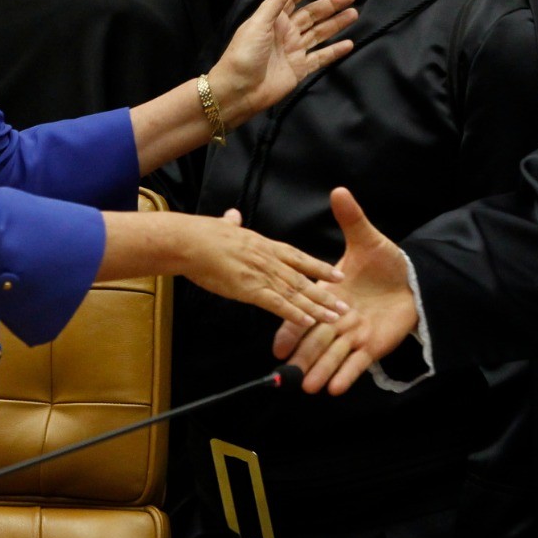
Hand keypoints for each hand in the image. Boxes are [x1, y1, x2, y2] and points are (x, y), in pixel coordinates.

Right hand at [175, 208, 348, 328]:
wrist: (190, 241)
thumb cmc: (202, 234)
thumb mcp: (223, 226)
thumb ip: (232, 224)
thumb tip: (233, 215)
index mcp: (264, 245)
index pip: (299, 257)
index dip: (319, 267)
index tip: (337, 275)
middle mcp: (269, 259)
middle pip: (303, 278)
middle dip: (326, 293)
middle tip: (346, 306)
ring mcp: (261, 274)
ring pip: (296, 293)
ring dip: (317, 307)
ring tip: (336, 317)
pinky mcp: (250, 289)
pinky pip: (277, 304)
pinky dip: (294, 313)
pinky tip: (308, 322)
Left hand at [210, 0, 356, 124]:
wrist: (239, 90)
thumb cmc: (244, 54)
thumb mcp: (258, 23)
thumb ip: (276, 1)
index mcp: (274, 19)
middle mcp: (286, 31)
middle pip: (313, 14)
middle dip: (331, 4)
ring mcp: (295, 50)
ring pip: (320, 33)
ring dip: (336, 23)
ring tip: (354, 13)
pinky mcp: (300, 68)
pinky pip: (321, 57)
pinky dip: (335, 51)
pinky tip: (349, 44)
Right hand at [271, 188, 417, 393]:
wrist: (414, 281)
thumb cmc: (385, 262)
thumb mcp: (368, 239)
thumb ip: (352, 219)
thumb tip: (339, 190)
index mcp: (331, 294)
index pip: (305, 311)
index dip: (291, 329)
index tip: (277, 345)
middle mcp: (338, 318)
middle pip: (316, 340)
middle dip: (302, 357)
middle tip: (286, 374)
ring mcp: (354, 335)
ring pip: (333, 356)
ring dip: (320, 371)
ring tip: (307, 386)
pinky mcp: (372, 346)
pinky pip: (357, 364)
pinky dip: (346, 376)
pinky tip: (334, 389)